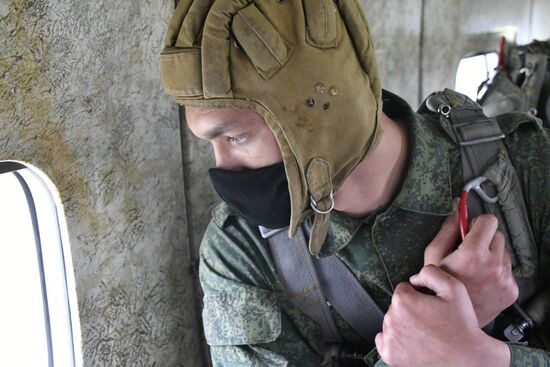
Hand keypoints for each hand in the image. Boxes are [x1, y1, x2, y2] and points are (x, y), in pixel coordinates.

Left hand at [375, 265, 510, 366]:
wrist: (467, 360)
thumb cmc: (462, 324)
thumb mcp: (454, 288)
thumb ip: (431, 272)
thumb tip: (413, 279)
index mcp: (403, 300)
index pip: (404, 289)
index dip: (419, 295)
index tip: (432, 306)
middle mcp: (391, 319)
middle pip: (396, 306)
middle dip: (410, 310)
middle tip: (431, 321)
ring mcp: (389, 339)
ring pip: (392, 323)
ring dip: (403, 324)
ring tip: (425, 333)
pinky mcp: (390, 356)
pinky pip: (384, 341)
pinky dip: (395, 340)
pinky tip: (413, 342)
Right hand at [424, 211, 517, 326]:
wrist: (449, 319)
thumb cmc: (437, 288)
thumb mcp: (433, 255)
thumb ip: (447, 230)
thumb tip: (457, 210)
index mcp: (473, 254)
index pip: (489, 221)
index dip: (477, 223)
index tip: (470, 231)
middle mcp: (493, 265)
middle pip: (497, 235)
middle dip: (484, 239)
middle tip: (469, 252)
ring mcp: (505, 279)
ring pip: (504, 252)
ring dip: (491, 255)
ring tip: (474, 269)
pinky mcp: (511, 290)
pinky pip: (508, 269)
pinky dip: (497, 271)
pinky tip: (481, 280)